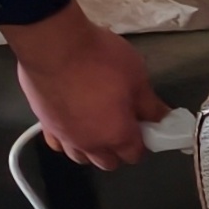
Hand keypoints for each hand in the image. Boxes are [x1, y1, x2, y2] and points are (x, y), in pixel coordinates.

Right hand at [2, 0, 165, 167]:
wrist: (54, 46)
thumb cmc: (101, 60)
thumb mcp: (137, 77)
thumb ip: (150, 104)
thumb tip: (164, 118)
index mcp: (117, 135)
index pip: (134, 155)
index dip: (142, 142)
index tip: (144, 125)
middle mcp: (90, 144)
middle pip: (107, 162)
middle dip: (117, 149)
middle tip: (121, 122)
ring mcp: (64, 136)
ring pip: (81, 157)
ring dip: (92, 148)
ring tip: (96, 123)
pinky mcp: (44, 124)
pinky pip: (57, 143)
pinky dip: (67, 139)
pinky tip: (71, 123)